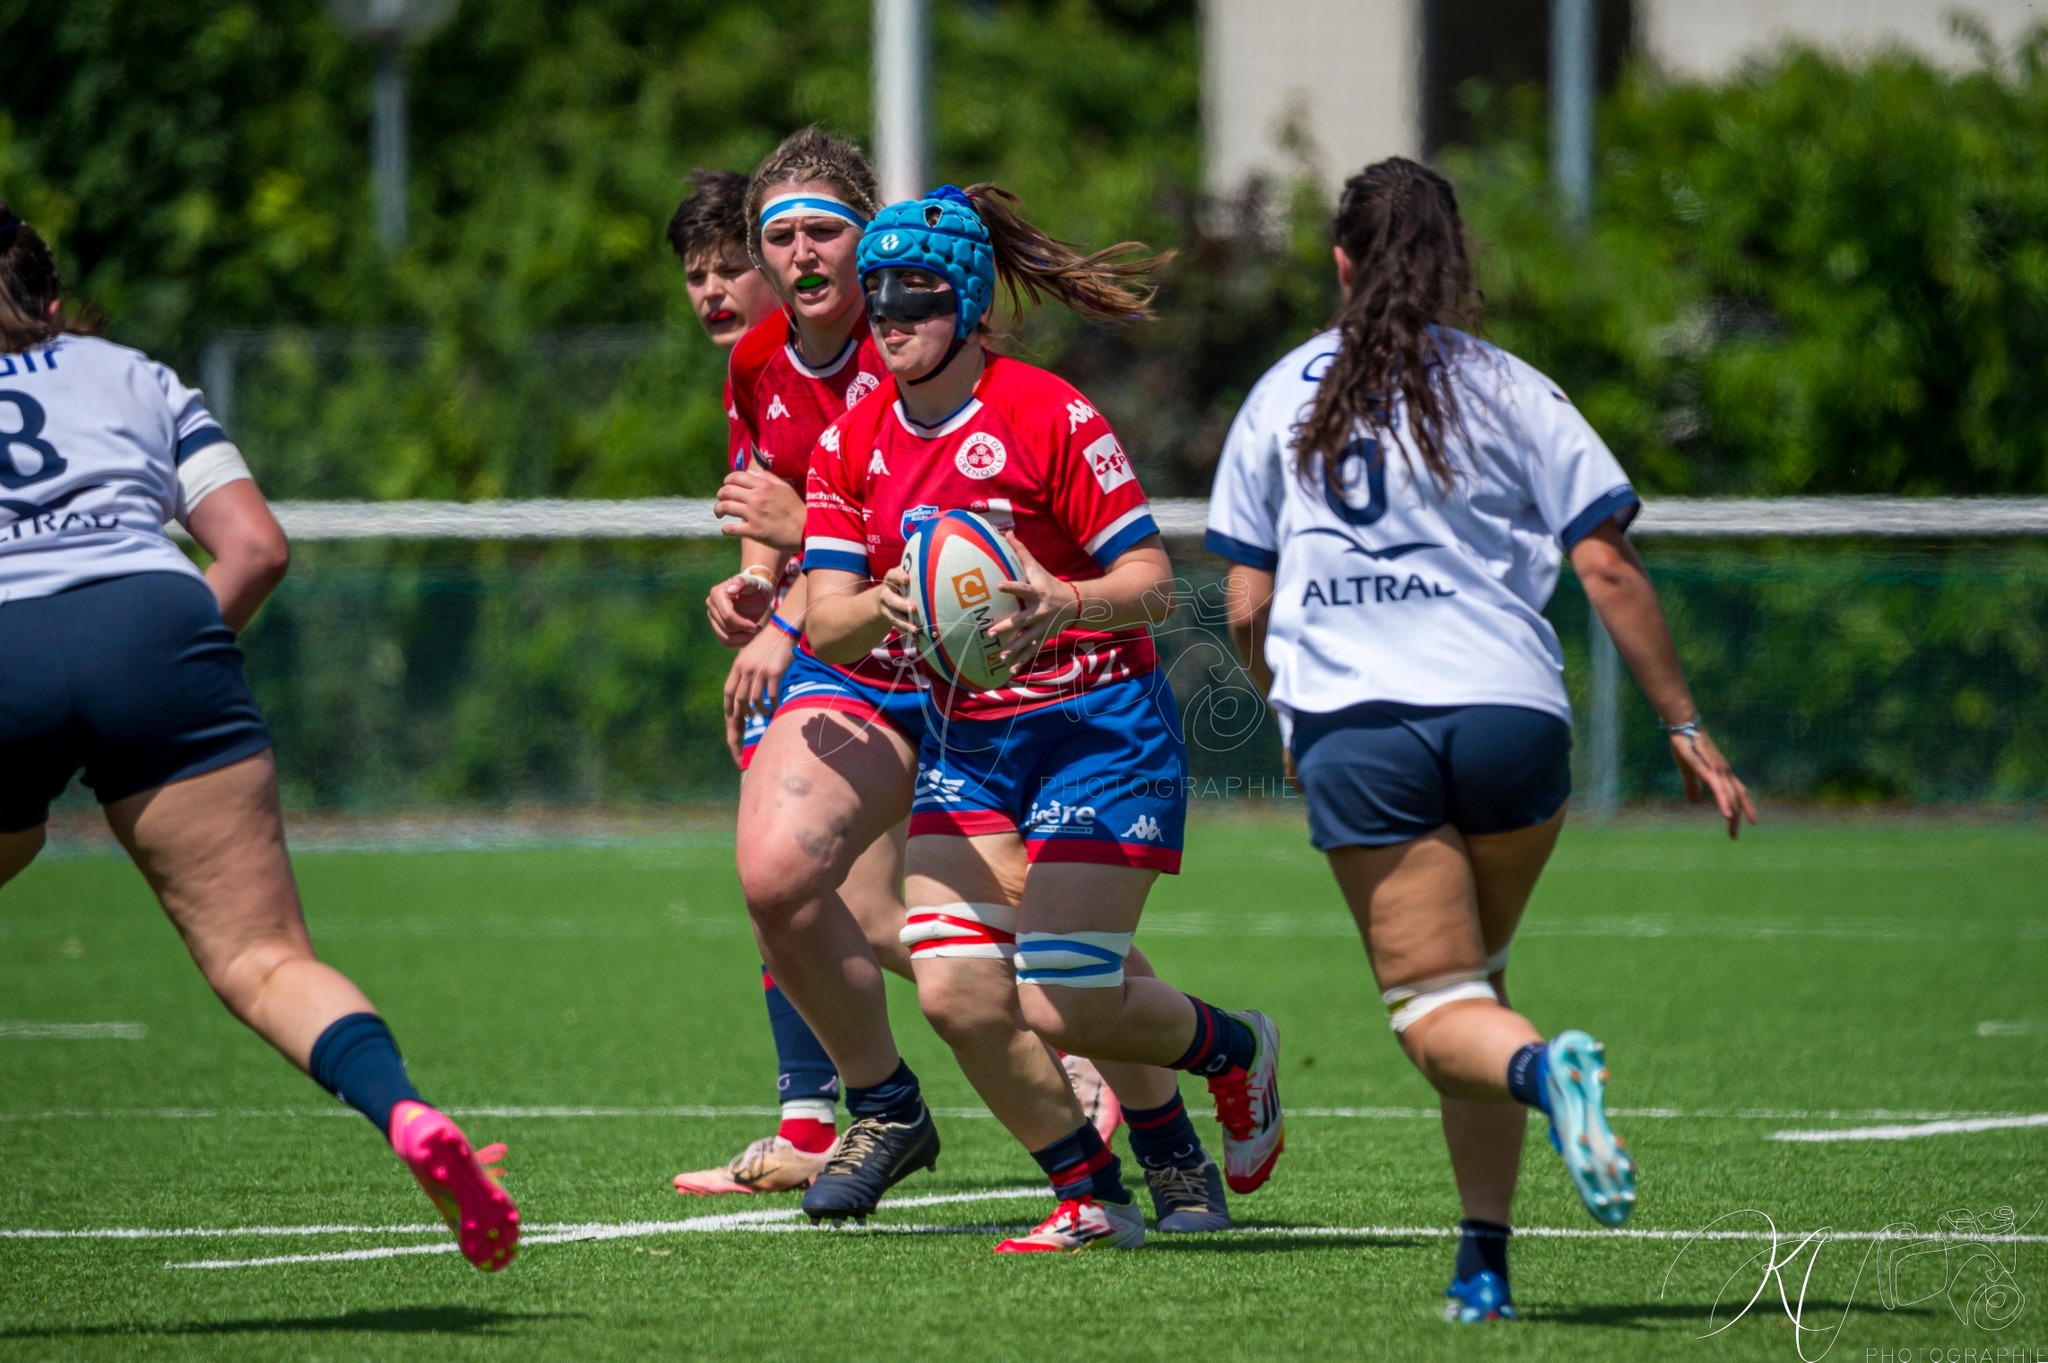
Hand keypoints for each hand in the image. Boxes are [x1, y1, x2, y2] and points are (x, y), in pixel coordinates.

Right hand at [706, 570, 775, 645]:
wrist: (753, 592)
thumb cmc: (754, 587)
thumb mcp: (751, 582)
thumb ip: (742, 582)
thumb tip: (731, 590)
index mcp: (716, 594)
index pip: (728, 616)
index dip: (743, 624)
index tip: (757, 626)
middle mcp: (710, 605)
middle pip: (726, 628)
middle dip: (745, 632)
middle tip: (758, 628)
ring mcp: (712, 617)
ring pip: (725, 638)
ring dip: (743, 639)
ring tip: (755, 632)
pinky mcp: (716, 626)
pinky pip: (725, 642)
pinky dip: (739, 643)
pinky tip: (749, 636)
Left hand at [715, 469, 806, 552]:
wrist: (806, 530)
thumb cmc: (796, 509)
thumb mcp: (785, 487)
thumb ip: (767, 477)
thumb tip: (751, 473)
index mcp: (763, 485)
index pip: (736, 477)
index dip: (727, 481)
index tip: (727, 486)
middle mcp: (756, 498)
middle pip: (727, 491)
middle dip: (720, 495)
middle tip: (722, 500)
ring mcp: (753, 515)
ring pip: (725, 507)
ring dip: (718, 510)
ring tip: (719, 514)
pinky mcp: (754, 532)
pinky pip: (730, 528)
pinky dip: (725, 528)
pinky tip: (727, 529)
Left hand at [723, 627, 796, 762]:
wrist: (782, 630)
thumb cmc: (767, 644)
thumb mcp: (749, 656)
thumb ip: (744, 672)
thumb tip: (743, 693)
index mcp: (737, 667)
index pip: (728, 693)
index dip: (729, 709)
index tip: (732, 722)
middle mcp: (745, 670)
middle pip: (739, 700)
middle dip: (742, 717)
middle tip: (747, 725)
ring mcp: (759, 672)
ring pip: (754, 700)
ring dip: (758, 712)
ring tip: (764, 716)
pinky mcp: (774, 673)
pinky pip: (770, 695)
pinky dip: (771, 705)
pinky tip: (774, 709)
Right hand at [877, 566, 916, 636]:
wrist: (883, 599)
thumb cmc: (902, 583)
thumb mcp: (905, 574)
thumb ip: (916, 571)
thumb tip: (941, 562)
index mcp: (891, 580)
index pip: (891, 575)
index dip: (898, 577)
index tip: (907, 579)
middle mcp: (887, 594)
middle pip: (891, 599)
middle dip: (901, 604)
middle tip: (913, 609)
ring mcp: (887, 609)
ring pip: (893, 617)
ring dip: (904, 623)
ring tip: (916, 629)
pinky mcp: (892, 620)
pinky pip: (899, 628)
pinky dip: (908, 634)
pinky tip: (917, 640)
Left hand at [987, 532, 1077, 669]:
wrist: (1077, 604)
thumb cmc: (1051, 583)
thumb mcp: (1038, 568)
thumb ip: (1022, 552)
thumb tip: (1006, 533)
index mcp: (1038, 593)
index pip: (1023, 588)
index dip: (1012, 587)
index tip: (999, 585)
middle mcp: (1041, 612)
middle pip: (1023, 621)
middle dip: (1008, 627)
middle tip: (991, 633)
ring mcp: (1043, 627)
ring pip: (1027, 640)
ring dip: (1014, 650)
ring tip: (1001, 657)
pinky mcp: (1044, 638)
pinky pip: (1032, 651)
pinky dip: (1022, 662)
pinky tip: (1010, 671)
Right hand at [1668, 725, 1757, 839]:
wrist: (1683, 726)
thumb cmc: (1686, 745)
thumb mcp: (1690, 770)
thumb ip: (1692, 786)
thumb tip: (1694, 803)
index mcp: (1722, 772)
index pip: (1739, 792)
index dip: (1746, 807)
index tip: (1750, 823)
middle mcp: (1725, 772)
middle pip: (1738, 797)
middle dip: (1739, 817)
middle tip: (1733, 837)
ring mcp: (1719, 771)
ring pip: (1731, 796)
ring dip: (1733, 815)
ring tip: (1733, 832)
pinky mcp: (1709, 770)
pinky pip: (1719, 790)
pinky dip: (1725, 803)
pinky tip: (1727, 815)